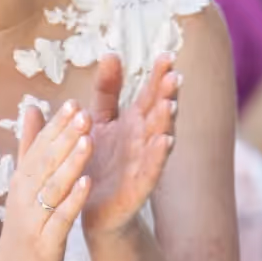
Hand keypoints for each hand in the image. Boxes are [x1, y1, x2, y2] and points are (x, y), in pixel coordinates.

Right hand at [0, 99, 93, 260]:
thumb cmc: (22, 231)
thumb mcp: (23, 186)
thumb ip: (29, 147)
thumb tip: (32, 108)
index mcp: (22, 181)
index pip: (39, 148)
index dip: (56, 126)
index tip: (74, 103)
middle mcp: (24, 196)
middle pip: (46, 162)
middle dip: (65, 137)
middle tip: (84, 113)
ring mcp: (33, 220)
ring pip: (53, 186)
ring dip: (70, 163)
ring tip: (88, 141)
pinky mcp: (45, 242)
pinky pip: (60, 217)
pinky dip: (73, 200)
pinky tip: (88, 184)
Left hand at [79, 53, 178, 234]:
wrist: (87, 206)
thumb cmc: (96, 160)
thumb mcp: (97, 119)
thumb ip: (106, 90)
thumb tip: (112, 54)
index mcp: (133, 123)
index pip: (149, 95)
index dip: (158, 76)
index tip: (166, 56)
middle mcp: (142, 140)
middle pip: (158, 114)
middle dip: (166, 95)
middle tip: (174, 75)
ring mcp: (142, 163)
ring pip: (158, 140)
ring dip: (165, 123)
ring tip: (170, 104)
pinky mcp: (137, 188)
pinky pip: (150, 170)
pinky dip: (158, 157)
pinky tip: (165, 142)